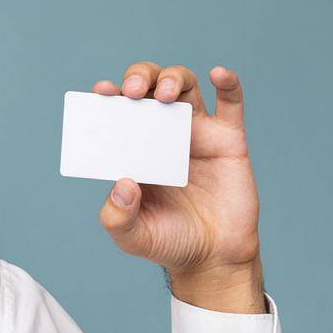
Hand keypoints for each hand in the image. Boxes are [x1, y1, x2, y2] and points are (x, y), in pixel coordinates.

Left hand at [92, 62, 264, 309]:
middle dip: (139, 78)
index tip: (101, 91)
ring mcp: (196, 133)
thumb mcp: (132, 236)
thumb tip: (122, 183)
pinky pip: (231, 103)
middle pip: (149, 87)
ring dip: (172, 78)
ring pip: (184, 86)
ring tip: (165, 93)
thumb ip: (117, 216)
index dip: (109, 95)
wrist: (213, 257)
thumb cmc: (168, 242)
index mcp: (133, 149)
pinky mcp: (228, 140)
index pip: (117, 111)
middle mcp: (161, 133)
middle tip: (133, 90)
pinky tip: (219, 74)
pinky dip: (228, 82)